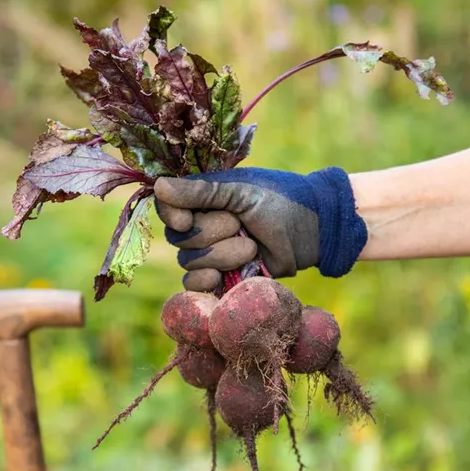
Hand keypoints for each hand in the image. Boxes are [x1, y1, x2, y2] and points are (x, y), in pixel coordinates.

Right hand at [154, 167, 367, 290]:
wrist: (311, 232)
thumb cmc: (280, 202)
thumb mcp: (241, 192)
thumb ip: (201, 192)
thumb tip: (158, 186)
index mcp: (202, 198)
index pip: (166, 206)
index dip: (171, 216)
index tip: (187, 220)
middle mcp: (200, 224)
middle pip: (178, 237)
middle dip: (212, 233)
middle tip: (241, 225)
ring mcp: (209, 252)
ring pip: (189, 261)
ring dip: (223, 255)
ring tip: (252, 248)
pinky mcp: (220, 277)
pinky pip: (193, 284)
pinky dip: (205, 281)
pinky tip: (222, 276)